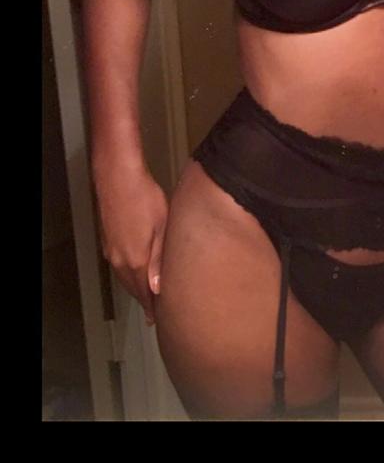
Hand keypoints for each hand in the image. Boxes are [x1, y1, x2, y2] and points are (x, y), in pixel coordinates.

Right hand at [94, 166, 167, 326]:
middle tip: (154, 311)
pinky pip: (119, 265)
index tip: (158, 319)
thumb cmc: (145, 198)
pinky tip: (135, 270)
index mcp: (136, 260)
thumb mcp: (162, 227)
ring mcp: (111, 251)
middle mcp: (120, 260)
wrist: (117, 177)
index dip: (152, 307)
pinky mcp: (107, 241)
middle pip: (134, 288)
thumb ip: (159, 259)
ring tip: (147, 295)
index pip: (144, 293)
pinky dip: (128, 274)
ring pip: (125, 277)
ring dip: (136, 287)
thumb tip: (158, 288)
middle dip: (145, 300)